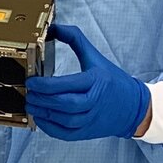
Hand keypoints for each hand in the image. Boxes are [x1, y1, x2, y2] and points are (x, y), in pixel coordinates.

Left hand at [25, 23, 150, 141]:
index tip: (32, 81)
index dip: (46, 85)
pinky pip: (67, 134)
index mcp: (96, 81)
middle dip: (43, 100)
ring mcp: (92, 119)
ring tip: (31, 105)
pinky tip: (41, 119)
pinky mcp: (89, 132)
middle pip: (65, 104)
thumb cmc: (113, 80)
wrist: (134, 106)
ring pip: (65, 120)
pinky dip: (51, 129)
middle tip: (28, 93)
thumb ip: (75, 39)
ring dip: (44, 114)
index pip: (68, 84)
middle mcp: (95, 101)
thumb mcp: (96, 57)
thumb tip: (54, 28)